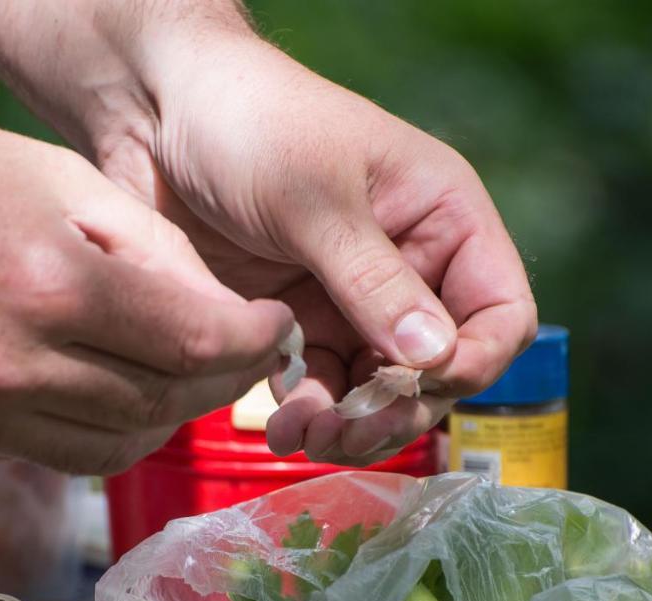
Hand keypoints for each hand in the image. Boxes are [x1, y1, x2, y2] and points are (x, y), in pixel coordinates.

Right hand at [0, 109, 292, 472]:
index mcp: (49, 286)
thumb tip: (217, 309)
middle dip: (219, 383)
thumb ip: (150, 247)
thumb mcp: (54, 179)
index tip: (271, 328)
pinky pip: (52, 456)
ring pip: (113, 450)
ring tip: (176, 374)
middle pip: (162, 406)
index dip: (252, 344)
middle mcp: (13, 369)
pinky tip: (103, 389)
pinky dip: (96, 430)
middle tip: (238, 353)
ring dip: (162, 417)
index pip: (194, 346)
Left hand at [97, 35, 536, 463]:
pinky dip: (306, 414)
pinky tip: (278, 426)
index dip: (473, 362)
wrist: (153, 110)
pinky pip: (319, 386)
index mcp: (441, 218)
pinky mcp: (294, 321)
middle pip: (438, 368)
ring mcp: (349, 298)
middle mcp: (406, 265)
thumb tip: (436, 359)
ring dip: (349, 424)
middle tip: (349, 434)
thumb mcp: (316, 200)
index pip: (498, 312)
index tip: (421, 386)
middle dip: (399, 409)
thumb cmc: (250, 124)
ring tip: (305, 438)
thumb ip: (376, 282)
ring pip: (376, 389)